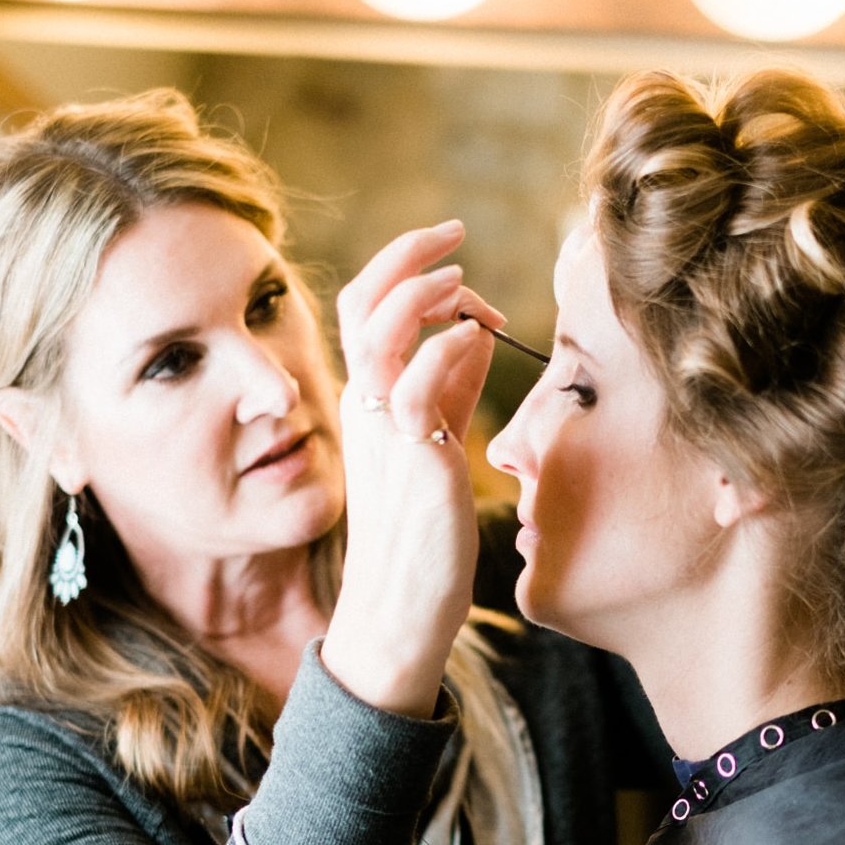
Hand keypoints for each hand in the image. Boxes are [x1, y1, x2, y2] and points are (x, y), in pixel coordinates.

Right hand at [321, 220, 503, 716]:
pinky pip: (417, 388)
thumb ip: (451, 389)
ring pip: (381, 331)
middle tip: (454, 232)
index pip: (370, 310)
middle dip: (406, 255)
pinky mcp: (415, 463)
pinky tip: (480, 338)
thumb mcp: (437, 446)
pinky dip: (446, 350)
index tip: (457, 261)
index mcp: (369, 401)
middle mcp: (367, 407)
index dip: (408, 270)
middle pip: (364, 302)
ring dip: (425, 292)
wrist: (399, 611)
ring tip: (464, 280)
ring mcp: (385, 433)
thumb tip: (478, 332)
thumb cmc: (423, 535)